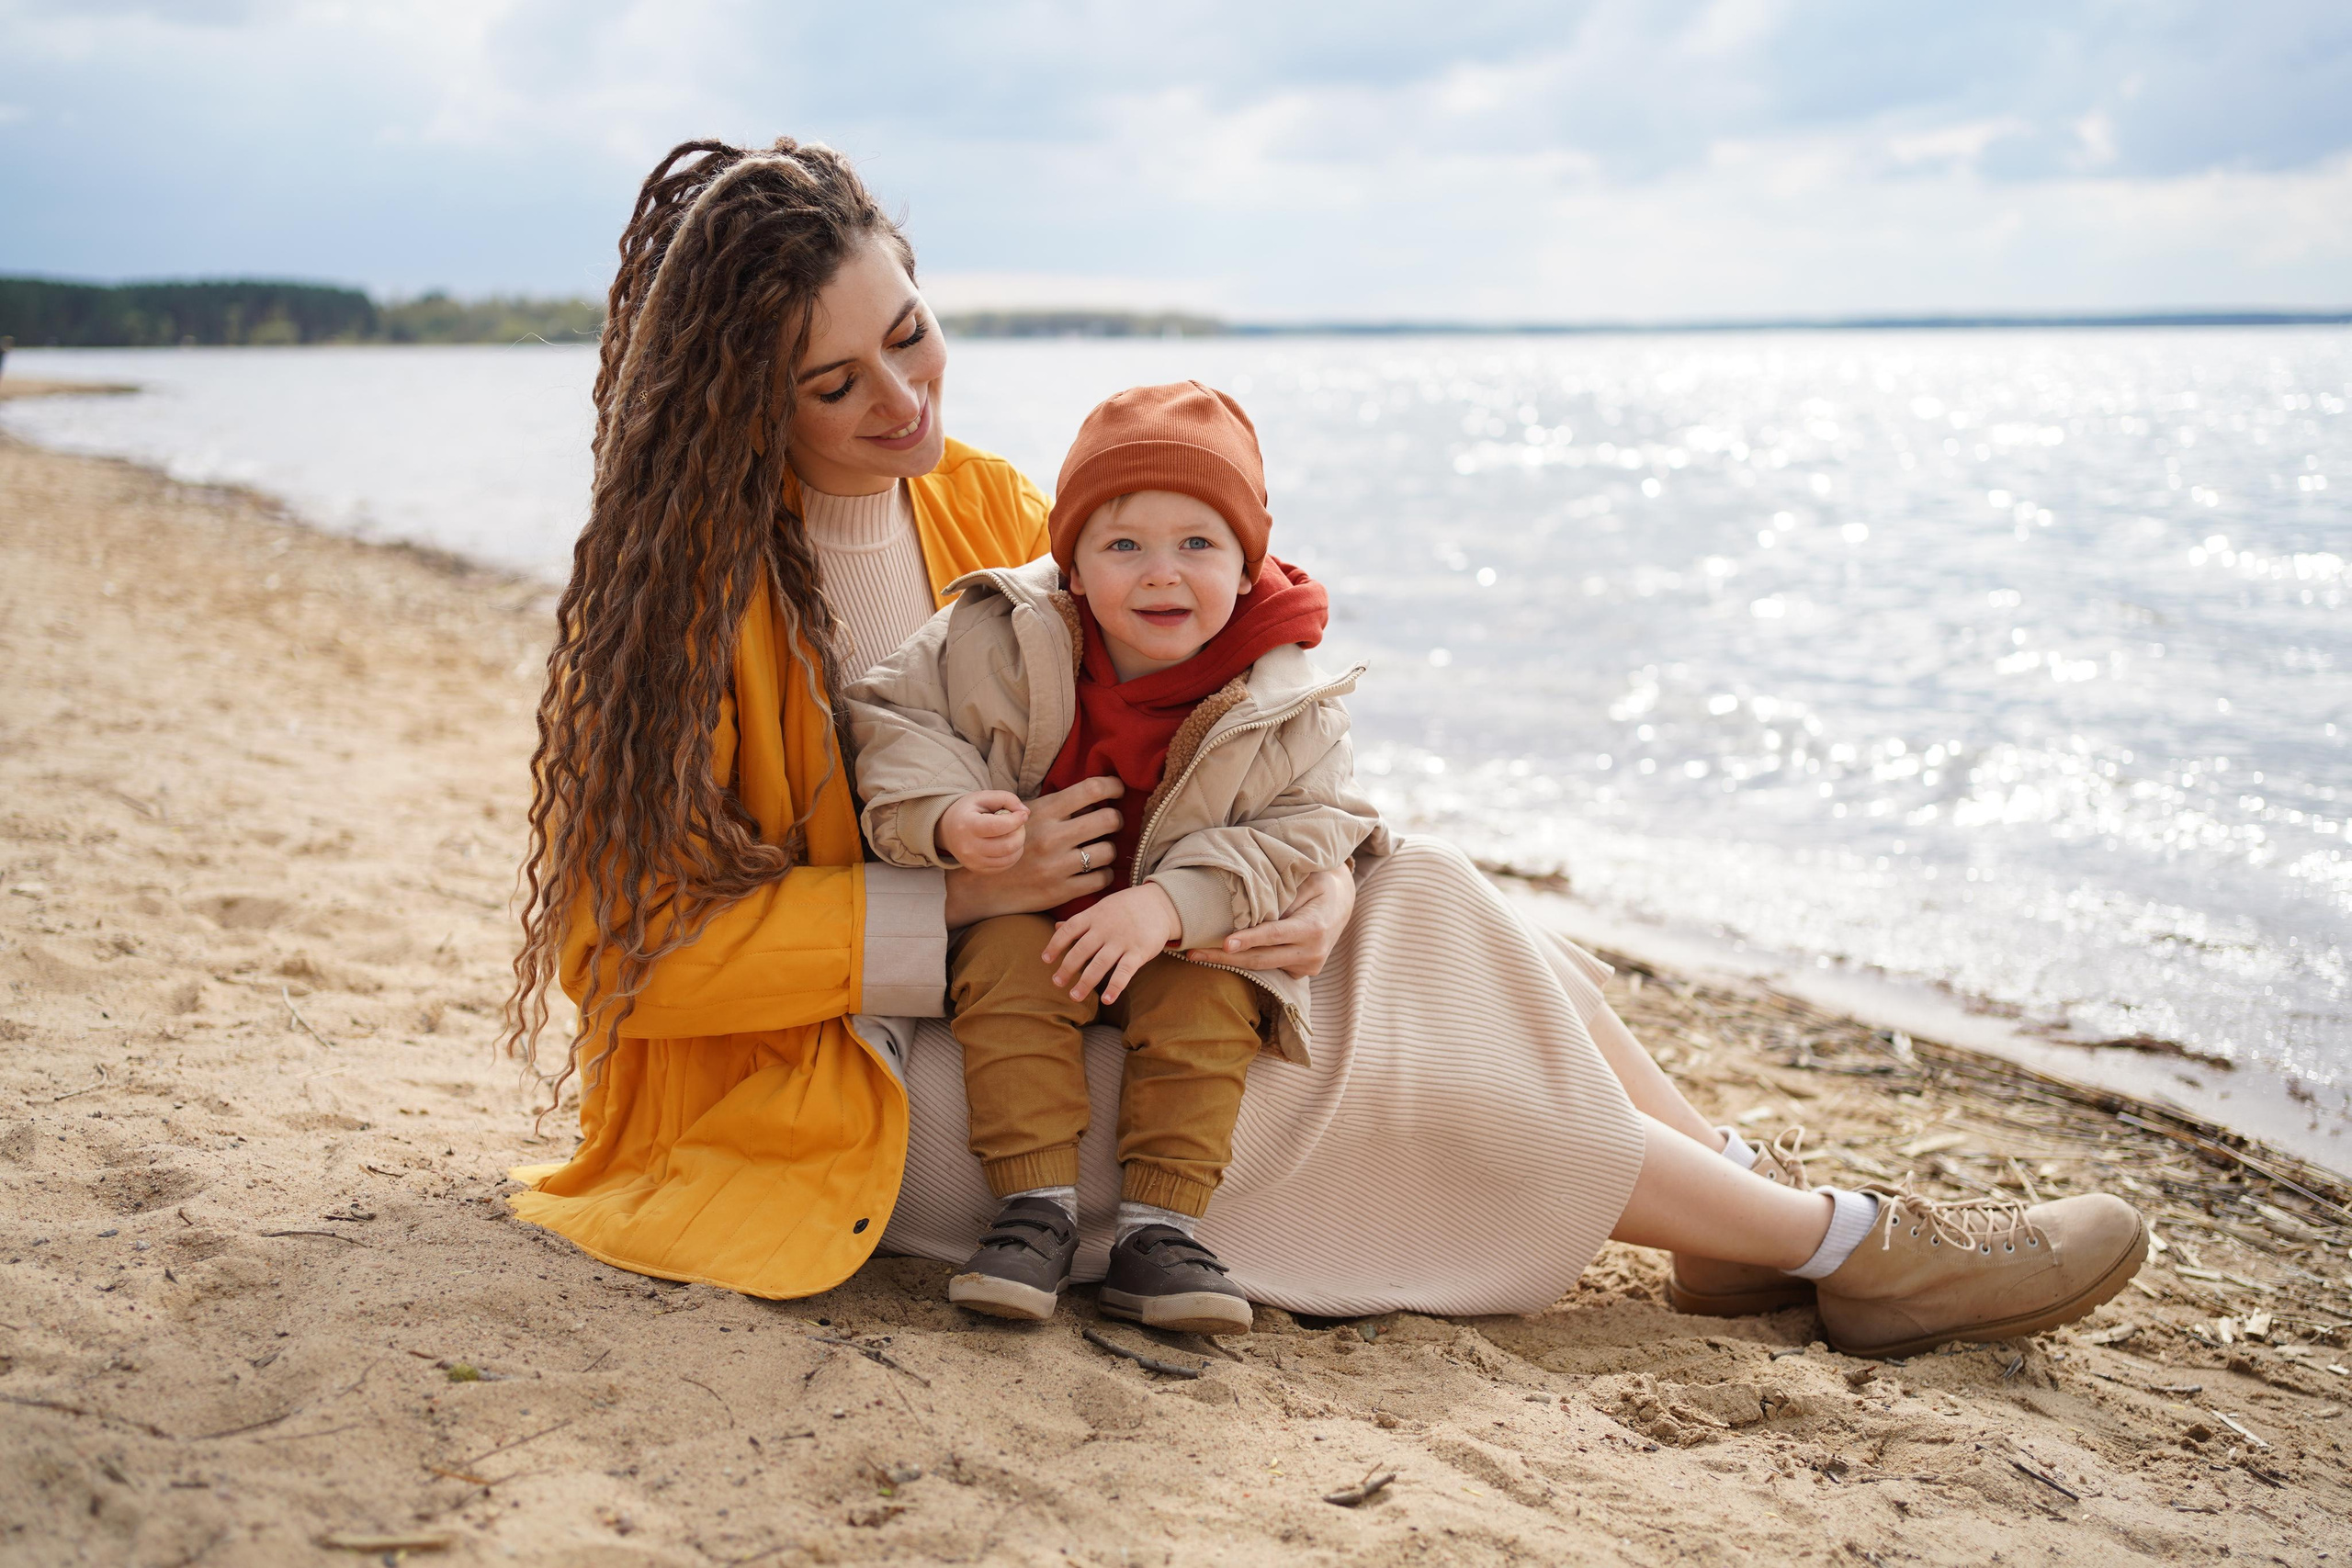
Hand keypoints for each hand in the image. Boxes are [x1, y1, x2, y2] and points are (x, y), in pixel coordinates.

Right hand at [937, 790, 1028, 871]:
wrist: (947, 829)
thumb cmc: (969, 811)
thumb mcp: (984, 797)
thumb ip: (1007, 799)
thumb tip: (1026, 813)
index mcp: (967, 825)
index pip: (998, 827)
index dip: (1016, 820)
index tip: (1022, 814)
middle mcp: (968, 847)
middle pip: (1007, 846)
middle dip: (1020, 833)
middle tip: (1018, 824)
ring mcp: (973, 862)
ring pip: (1009, 858)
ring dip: (1019, 844)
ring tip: (1012, 832)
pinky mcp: (978, 870)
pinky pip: (1005, 866)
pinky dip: (1013, 854)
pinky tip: (1007, 843)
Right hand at [941, 774, 1123, 927]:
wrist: (981, 885)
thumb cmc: (1008, 843)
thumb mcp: (1024, 815)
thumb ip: (1057, 805)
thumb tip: (1096, 797)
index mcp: (1043, 811)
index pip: (1092, 789)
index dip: (1113, 786)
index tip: (1118, 790)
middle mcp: (1053, 836)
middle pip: (1109, 819)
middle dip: (1116, 819)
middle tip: (1111, 822)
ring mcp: (1057, 865)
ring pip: (1109, 851)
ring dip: (1109, 849)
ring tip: (1100, 849)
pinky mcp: (1061, 891)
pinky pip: (1102, 879)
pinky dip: (1103, 874)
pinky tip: (1094, 871)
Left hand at [1043, 884, 1180, 1004]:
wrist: (1160, 903)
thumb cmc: (1126, 907)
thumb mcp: (1101, 908)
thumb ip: (1080, 920)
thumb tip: (1056, 927)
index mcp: (1094, 916)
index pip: (1069, 930)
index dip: (1055, 944)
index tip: (1045, 960)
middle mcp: (1105, 928)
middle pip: (1081, 950)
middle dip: (1067, 968)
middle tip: (1056, 983)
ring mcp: (1122, 940)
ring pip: (1099, 964)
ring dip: (1085, 982)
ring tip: (1074, 996)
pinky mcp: (1139, 952)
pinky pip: (1125, 972)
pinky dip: (1115, 986)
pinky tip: (1106, 999)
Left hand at [1184, 865, 1355, 978]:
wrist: (1344, 900)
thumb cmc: (1321, 882)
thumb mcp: (1307, 878)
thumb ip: (1283, 893)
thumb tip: (1253, 905)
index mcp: (1313, 928)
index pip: (1274, 936)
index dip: (1248, 940)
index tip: (1224, 943)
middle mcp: (1312, 953)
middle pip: (1261, 959)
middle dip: (1225, 958)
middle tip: (1192, 953)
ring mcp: (1308, 966)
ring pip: (1262, 966)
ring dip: (1230, 961)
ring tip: (1197, 954)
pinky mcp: (1302, 971)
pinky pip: (1270, 967)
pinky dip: (1246, 961)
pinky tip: (1219, 955)